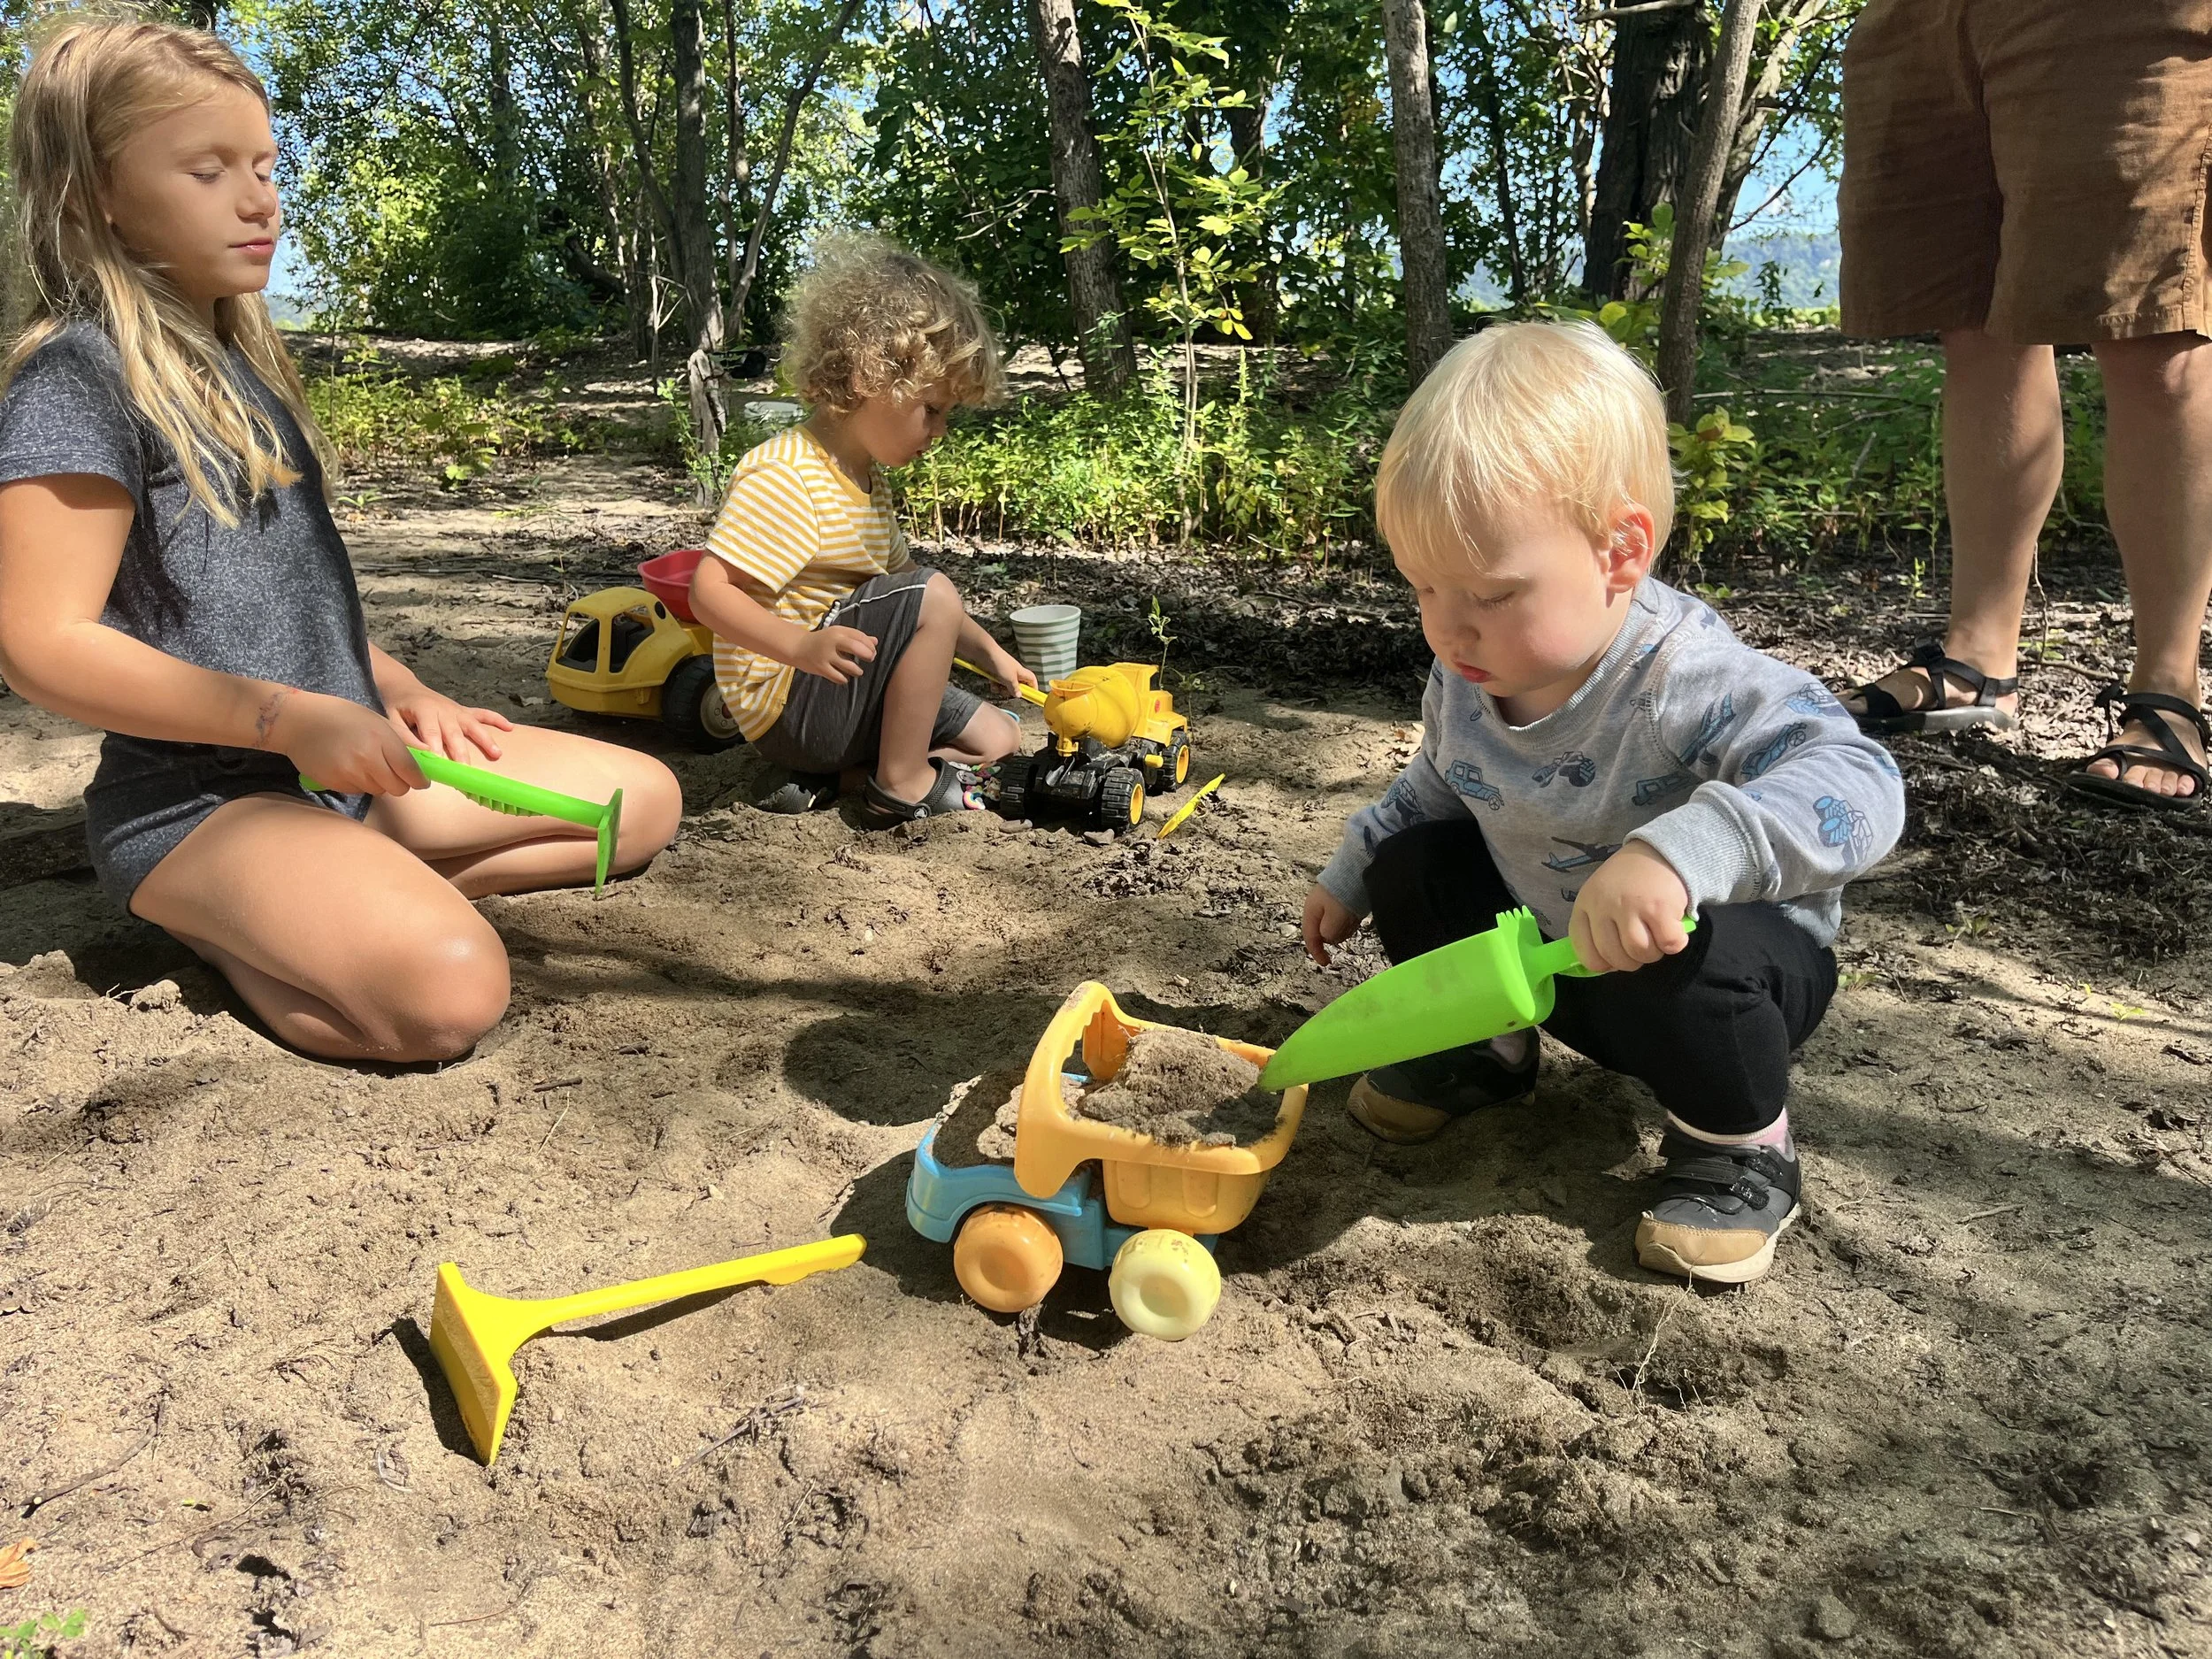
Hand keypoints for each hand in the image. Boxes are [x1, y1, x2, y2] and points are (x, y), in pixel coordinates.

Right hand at [271, 690, 426, 795]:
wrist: (298, 721)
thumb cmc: (341, 716)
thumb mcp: (376, 719)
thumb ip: (403, 740)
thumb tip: (430, 755)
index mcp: (381, 738)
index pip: (410, 771)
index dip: (419, 779)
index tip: (420, 780)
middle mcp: (367, 758)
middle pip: (397, 788)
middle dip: (399, 783)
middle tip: (392, 771)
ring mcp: (349, 772)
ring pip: (378, 790)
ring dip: (377, 782)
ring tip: (363, 762)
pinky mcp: (334, 783)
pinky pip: (357, 791)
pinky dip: (358, 783)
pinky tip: (347, 765)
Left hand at [384, 681, 512, 762]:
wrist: (405, 687)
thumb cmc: (397, 706)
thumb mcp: (391, 720)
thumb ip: (405, 737)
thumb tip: (421, 755)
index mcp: (424, 710)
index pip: (431, 732)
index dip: (436, 748)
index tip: (441, 765)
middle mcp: (444, 709)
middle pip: (454, 733)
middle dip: (461, 752)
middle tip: (466, 769)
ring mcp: (456, 710)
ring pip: (473, 725)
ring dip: (485, 739)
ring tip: (496, 754)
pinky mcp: (463, 711)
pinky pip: (482, 713)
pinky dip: (497, 719)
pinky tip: (509, 728)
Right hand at [796, 624, 876, 684]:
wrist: (798, 647)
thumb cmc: (823, 641)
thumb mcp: (838, 634)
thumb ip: (856, 637)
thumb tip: (875, 641)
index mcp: (838, 631)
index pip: (860, 637)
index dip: (870, 645)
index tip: (872, 651)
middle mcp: (832, 642)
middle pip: (857, 648)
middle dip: (868, 655)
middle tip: (869, 659)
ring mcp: (826, 655)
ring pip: (850, 666)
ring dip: (857, 671)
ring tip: (857, 671)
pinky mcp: (821, 668)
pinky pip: (839, 677)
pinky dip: (844, 679)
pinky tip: (844, 676)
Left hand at [985, 645, 1036, 699]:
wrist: (985, 653)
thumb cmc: (1000, 662)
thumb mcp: (1010, 679)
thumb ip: (1014, 688)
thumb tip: (1019, 695)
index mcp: (1021, 672)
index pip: (1031, 680)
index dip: (1033, 687)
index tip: (1030, 696)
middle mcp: (1013, 673)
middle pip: (1017, 686)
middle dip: (1012, 692)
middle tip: (1008, 692)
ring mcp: (1004, 673)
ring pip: (1006, 687)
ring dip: (1001, 689)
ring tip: (997, 686)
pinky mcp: (995, 674)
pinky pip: (996, 684)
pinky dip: (994, 686)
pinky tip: (991, 683)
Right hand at [1302, 884, 1360, 965]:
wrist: (1356, 870)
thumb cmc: (1342, 895)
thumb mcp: (1333, 919)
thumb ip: (1328, 933)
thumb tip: (1328, 938)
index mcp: (1311, 912)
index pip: (1310, 937)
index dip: (1316, 952)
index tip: (1326, 963)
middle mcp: (1318, 909)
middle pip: (1323, 933)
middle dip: (1335, 935)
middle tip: (1347, 927)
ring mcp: (1329, 905)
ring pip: (1335, 927)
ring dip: (1344, 927)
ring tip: (1353, 917)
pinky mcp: (1341, 901)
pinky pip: (1343, 919)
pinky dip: (1349, 920)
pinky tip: (1356, 914)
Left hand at [1569, 841, 1691, 973]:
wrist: (1659, 851)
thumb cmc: (1628, 881)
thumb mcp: (1601, 897)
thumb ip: (1598, 927)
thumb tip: (1607, 967)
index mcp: (1585, 904)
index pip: (1585, 952)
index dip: (1602, 964)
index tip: (1614, 960)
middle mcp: (1604, 905)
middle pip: (1615, 957)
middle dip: (1631, 961)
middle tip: (1641, 946)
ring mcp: (1631, 906)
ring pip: (1640, 953)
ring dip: (1653, 953)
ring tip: (1656, 937)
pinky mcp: (1660, 908)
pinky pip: (1668, 944)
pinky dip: (1674, 943)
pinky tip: (1673, 930)